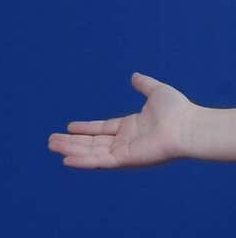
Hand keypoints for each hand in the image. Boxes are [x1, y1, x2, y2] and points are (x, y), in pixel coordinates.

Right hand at [48, 73, 194, 167]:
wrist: (187, 126)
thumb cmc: (176, 110)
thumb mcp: (156, 91)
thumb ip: (144, 84)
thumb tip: (135, 76)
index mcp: (130, 127)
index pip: (102, 129)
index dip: (85, 128)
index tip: (69, 127)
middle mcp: (124, 141)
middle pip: (91, 142)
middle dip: (71, 142)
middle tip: (51, 141)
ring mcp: (123, 152)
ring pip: (91, 152)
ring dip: (71, 149)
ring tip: (52, 146)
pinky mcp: (124, 160)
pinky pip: (99, 161)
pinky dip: (82, 161)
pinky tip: (66, 159)